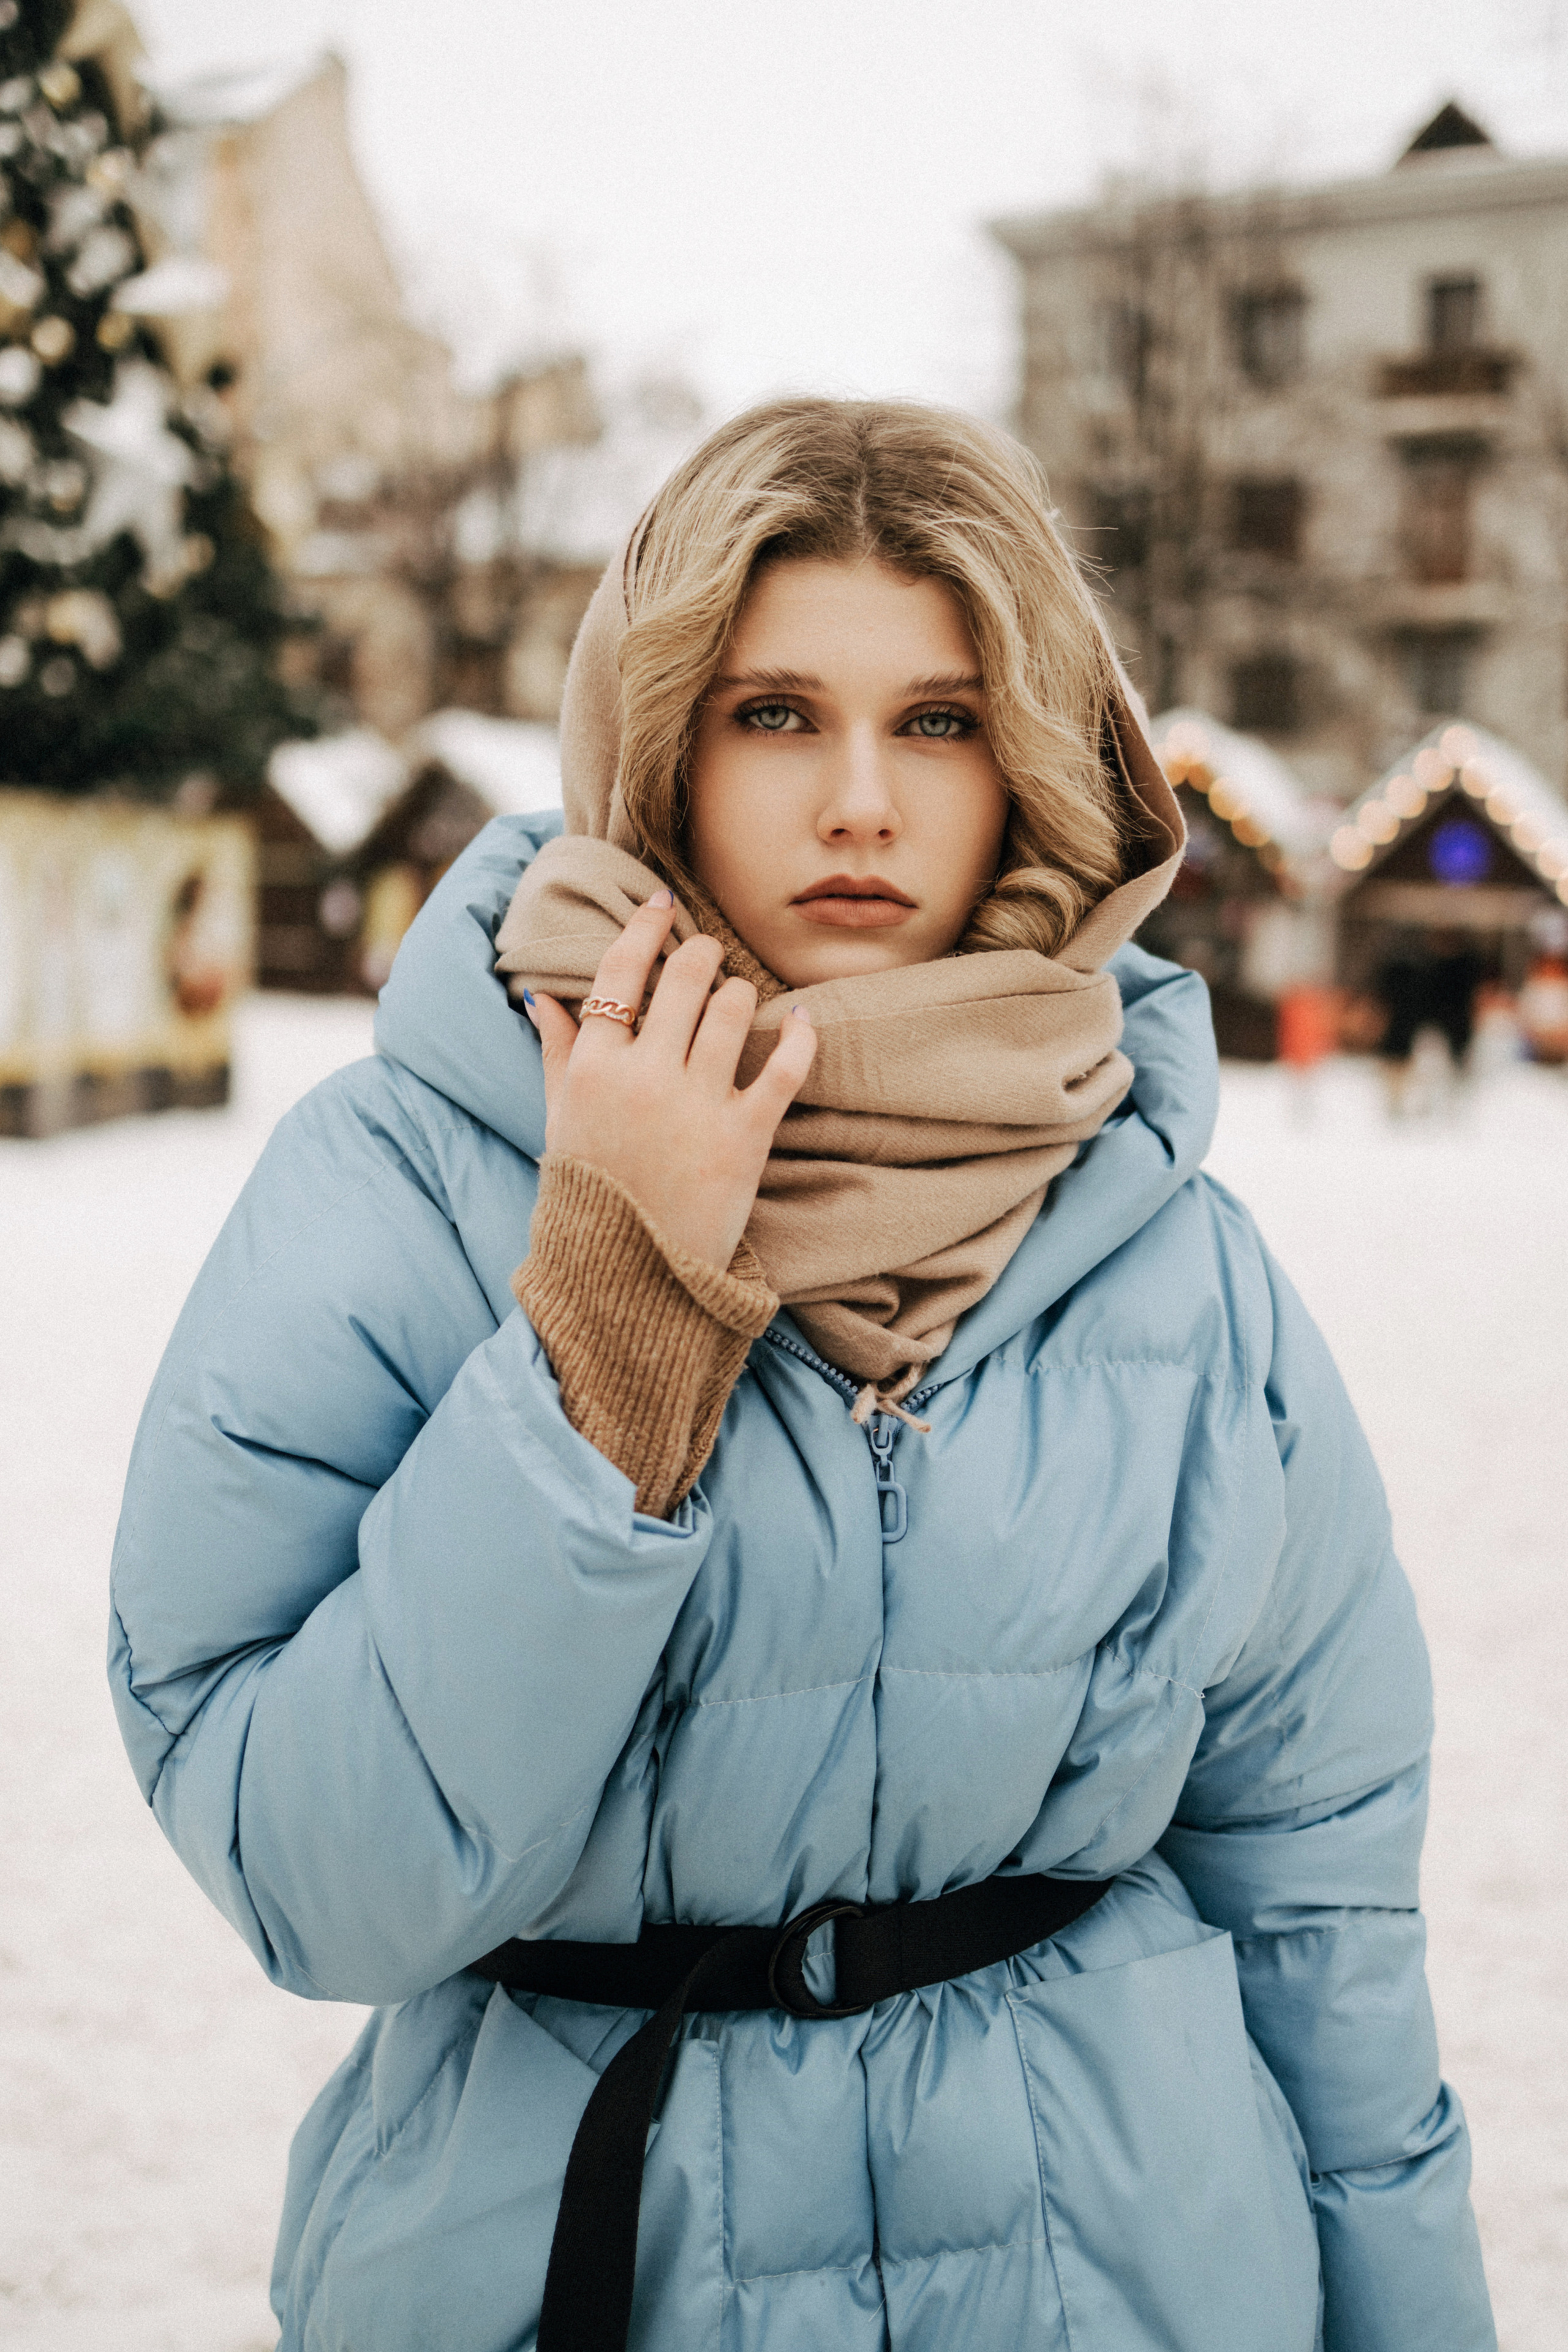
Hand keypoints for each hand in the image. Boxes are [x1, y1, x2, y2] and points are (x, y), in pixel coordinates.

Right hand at [524, 892, 817, 1269]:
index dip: (645, 927)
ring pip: (734, 1008)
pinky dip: (800, 1034)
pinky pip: (787, 1065)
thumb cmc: (592, 1193)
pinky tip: (800, 1019)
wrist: (627, 1276)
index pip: (622, 972)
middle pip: (686, 977)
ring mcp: (698, 1105)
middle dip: (701, 953)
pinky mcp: (747, 1137)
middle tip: (707, 953)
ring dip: (740, 991)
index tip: (663, 904)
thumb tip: (540, 997)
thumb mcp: (561, 1121)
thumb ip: (557, 1054)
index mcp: (594, 1068)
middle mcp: (645, 1077)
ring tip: (737, 998)